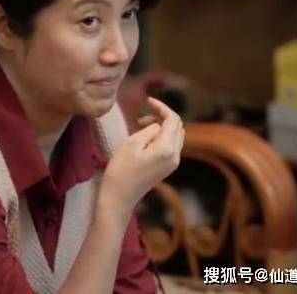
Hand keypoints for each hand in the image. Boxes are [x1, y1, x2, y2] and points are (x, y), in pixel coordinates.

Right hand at [98, 97, 184, 217]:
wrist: (119, 197)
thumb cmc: (120, 169)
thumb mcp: (131, 143)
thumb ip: (149, 130)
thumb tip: (157, 126)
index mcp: (166, 148)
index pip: (173, 120)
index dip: (162, 107)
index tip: (148, 100)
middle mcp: (175, 156)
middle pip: (177, 126)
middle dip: (162, 116)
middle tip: (141, 116)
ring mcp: (173, 163)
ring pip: (175, 135)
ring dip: (162, 125)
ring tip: (141, 125)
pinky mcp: (167, 167)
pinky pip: (171, 145)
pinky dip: (162, 135)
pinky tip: (146, 137)